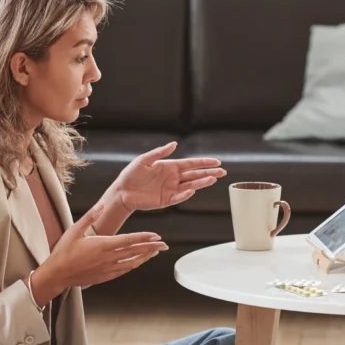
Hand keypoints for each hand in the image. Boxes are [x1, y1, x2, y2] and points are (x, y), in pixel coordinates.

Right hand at [29, 206, 167, 303]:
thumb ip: (90, 216)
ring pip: (133, 263)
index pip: (129, 240)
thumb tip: (102, 204)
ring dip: (145, 257)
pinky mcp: (105, 276)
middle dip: (151, 247)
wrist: (57, 274)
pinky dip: (134, 265)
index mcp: (103, 245)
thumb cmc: (64, 251)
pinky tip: (139, 262)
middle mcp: (109, 258)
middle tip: (164, 245)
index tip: (156, 236)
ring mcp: (108, 269)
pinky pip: (124, 271)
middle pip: (135, 252)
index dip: (144, 237)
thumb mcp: (74, 229)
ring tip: (155, 253)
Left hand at [111, 142, 225, 211]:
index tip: (217, 161)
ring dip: (202, 183)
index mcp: (170, 166)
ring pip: (190, 185)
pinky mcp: (166, 200)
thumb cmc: (131, 174)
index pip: (191, 164)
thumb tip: (174, 144)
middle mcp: (173, 178)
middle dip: (209, 172)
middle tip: (222, 172)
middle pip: (195, 175)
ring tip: (214, 179)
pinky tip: (193, 190)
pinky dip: (186, 194)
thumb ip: (159, 152)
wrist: (122, 191)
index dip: (204, 162)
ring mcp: (171, 189)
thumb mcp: (144, 160)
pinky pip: (179, 197)